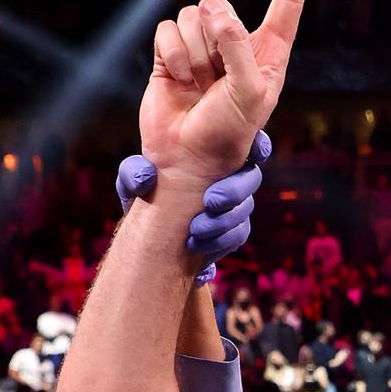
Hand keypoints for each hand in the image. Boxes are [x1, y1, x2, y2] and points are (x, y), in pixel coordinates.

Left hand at [117, 131, 269, 284]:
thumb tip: (145, 177)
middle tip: (211, 202)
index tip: (254, 154)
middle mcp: (230, 177)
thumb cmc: (143, 197)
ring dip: (224, 222)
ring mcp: (235, 206)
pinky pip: (237, 235)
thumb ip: (134, 173)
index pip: (248, 144)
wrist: (148, 236)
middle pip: (251, 177)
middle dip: (234, 191)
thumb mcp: (132, 184)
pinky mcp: (232, 232)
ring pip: (245, 210)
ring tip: (195, 233)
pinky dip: (220, 242)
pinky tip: (199, 248)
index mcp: (214, 156)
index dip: (258, 146)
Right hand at [139, 0, 307, 184]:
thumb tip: (216, 12)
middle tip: (216, 75)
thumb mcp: (249, 94)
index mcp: (268, 54)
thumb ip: (238, 48)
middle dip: (214, 36)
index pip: (286, 4)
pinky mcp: (170, 53)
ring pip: (192, 16)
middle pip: (220, 4)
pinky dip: (171, 54)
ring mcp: (202, 48)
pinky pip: (166, 28)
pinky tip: (178, 80)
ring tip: (198, 85)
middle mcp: (237, 46)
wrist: (188, 161)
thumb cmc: (228, 133)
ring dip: (193, 54)